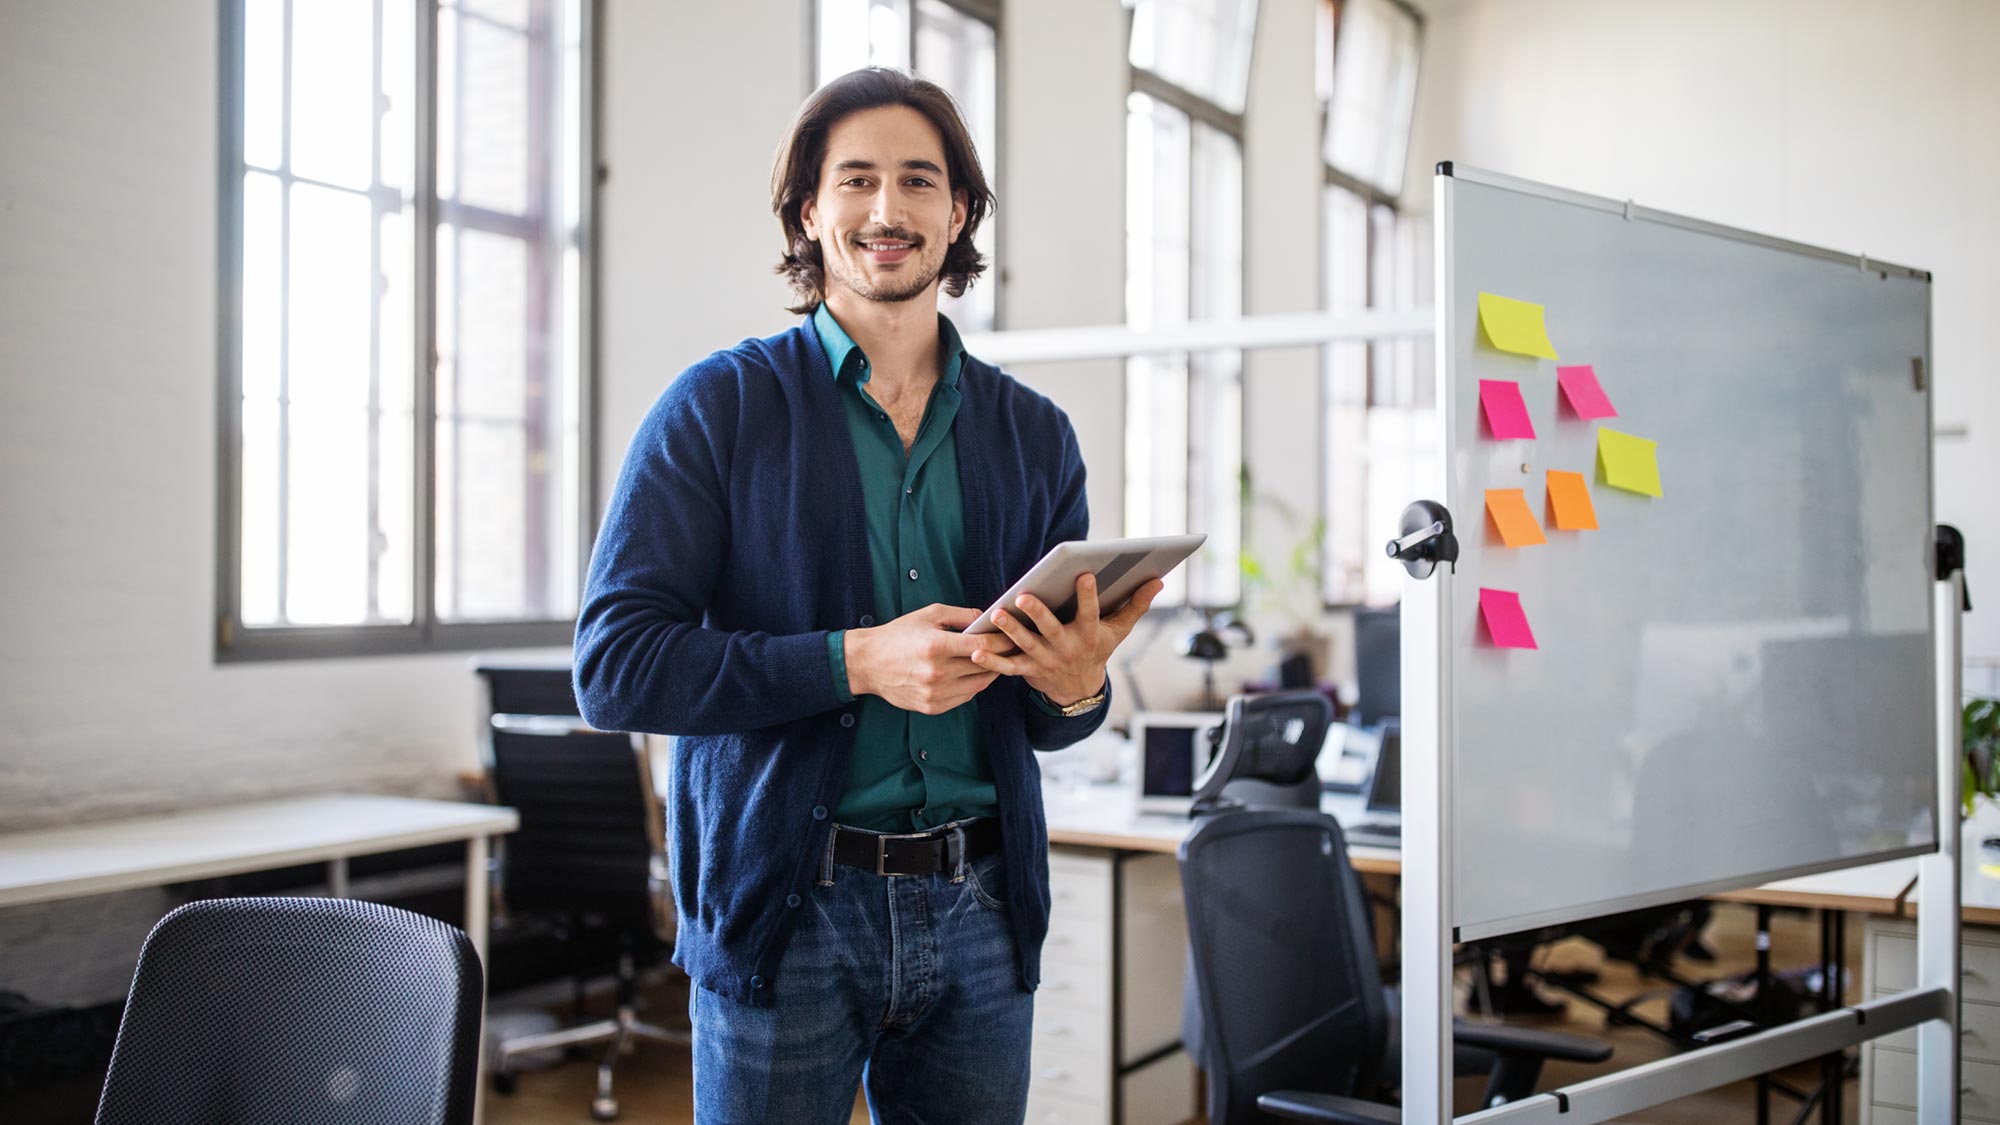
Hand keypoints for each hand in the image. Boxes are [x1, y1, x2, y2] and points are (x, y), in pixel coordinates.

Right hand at [844, 604, 1012, 715]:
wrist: (868, 663)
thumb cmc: (898, 634)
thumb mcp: (928, 615)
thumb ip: (961, 615)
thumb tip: (987, 618)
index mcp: (936, 646)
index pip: (983, 644)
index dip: (1003, 639)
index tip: (1014, 635)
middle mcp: (937, 672)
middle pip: (984, 665)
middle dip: (1002, 655)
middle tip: (1015, 647)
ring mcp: (935, 693)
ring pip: (979, 684)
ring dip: (992, 672)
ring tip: (999, 661)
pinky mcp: (932, 706)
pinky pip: (966, 697)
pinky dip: (975, 685)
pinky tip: (977, 674)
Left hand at [971, 575, 1163, 706]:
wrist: (1080, 689)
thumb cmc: (1099, 648)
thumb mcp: (1119, 630)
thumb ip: (1136, 604)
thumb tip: (1157, 580)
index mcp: (1089, 635)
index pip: (1091, 613)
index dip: (1089, 595)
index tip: (1084, 574)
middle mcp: (1067, 648)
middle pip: (1051, 630)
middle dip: (1038, 613)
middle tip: (1024, 595)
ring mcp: (1046, 661)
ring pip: (1025, 645)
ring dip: (1010, 631)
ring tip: (997, 614)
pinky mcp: (1028, 671)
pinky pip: (1008, 667)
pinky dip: (992, 661)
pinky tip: (976, 649)